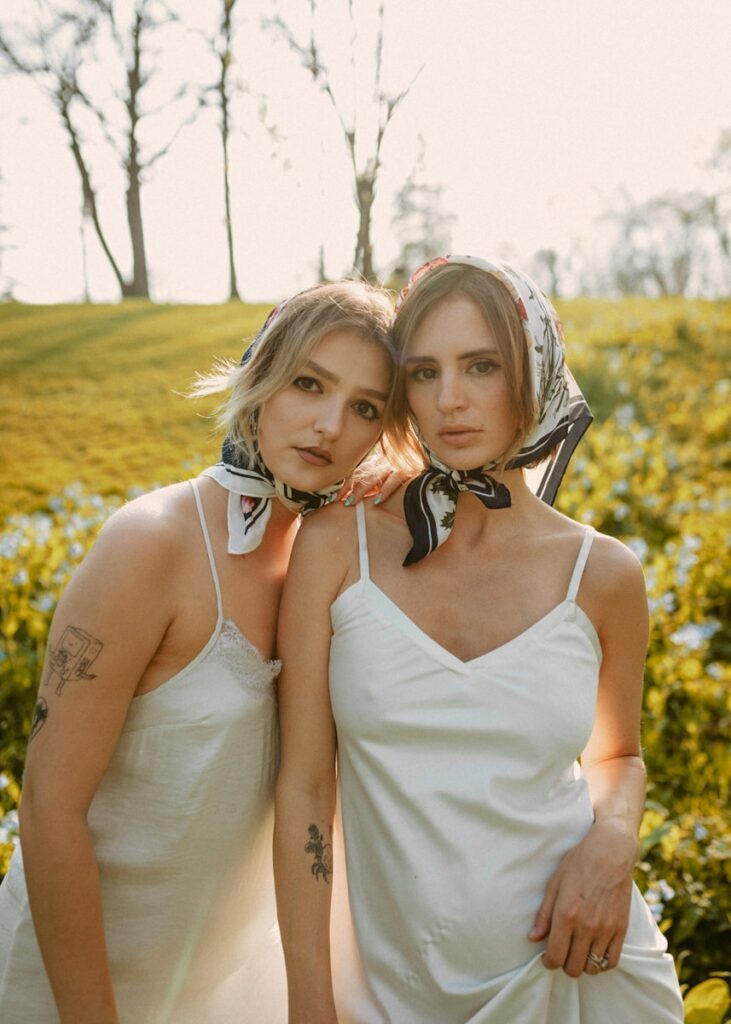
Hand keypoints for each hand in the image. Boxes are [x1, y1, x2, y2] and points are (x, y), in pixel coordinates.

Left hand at [339, 454, 408, 506]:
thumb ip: (371, 487)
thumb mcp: (385, 480)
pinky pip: (395, 479)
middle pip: (362, 474)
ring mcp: (396, 465)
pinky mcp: (409, 470)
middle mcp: (384, 462)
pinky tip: (377, 501)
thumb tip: (350, 502)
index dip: (345, 485)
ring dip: (361, 490)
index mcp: (375, 464)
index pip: (356, 472)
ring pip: (374, 475)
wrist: (431, 462)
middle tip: (340, 503)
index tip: (336, 499)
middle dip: (349, 488)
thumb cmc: (406, 477)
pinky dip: (385, 489)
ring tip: (352, 502)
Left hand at [528, 818, 637, 977]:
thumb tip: (533, 938)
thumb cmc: (579, 863)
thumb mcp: (554, 883)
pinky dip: (601, 963)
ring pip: (592, 968)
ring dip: (582, 964)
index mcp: (566, 914)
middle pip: (573, 967)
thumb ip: (544, 914)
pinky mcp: (621, 929)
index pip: (555, 956)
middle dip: (564, 964)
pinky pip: (612, 961)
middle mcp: (586, 926)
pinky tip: (594, 952)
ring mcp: (606, 929)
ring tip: (577, 952)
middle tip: (562, 953)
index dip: (548, 962)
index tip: (547, 958)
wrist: (611, 852)